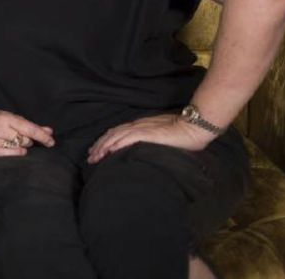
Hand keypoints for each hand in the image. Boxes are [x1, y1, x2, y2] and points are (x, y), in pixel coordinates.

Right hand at [0, 106, 54, 156]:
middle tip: (18, 136)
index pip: (27, 128)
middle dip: (27, 139)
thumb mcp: (9, 117)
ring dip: (20, 146)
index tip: (51, 142)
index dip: (41, 136)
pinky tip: (14, 150)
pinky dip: (14, 153)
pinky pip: (6, 155)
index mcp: (4, 117)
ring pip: (16, 148)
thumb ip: (29, 125)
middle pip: (23, 139)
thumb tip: (49, 132)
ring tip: (11, 141)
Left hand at [87, 114, 214, 163]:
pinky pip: (130, 137)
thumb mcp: (160, 139)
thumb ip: (148, 143)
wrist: (194, 127)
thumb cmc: (181, 134)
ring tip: (96, 157)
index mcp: (139, 126)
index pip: (116, 133)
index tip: (96, 152)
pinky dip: (118, 143)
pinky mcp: (149, 133)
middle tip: (90, 157)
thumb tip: (139, 154)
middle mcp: (137, 126)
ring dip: (104, 146)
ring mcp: (142, 128)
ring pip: (117, 135)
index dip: (104, 142)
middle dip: (99, 146)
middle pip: (112, 134)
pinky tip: (110, 150)